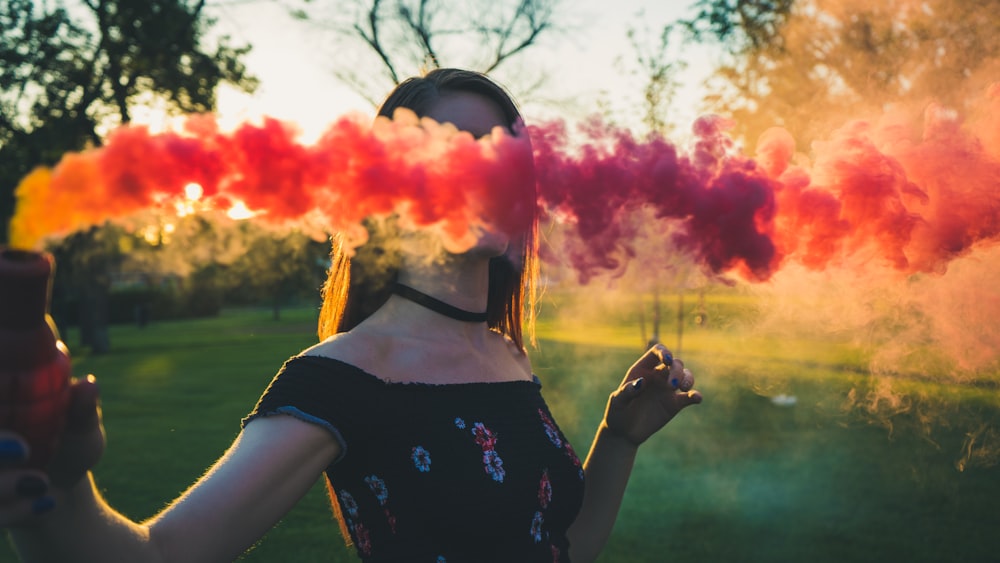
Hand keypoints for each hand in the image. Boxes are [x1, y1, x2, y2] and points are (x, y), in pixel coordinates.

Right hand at [0, 375, 104, 526]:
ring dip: (4, 484)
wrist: (63, 487)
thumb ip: (81, 407)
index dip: (0, 397)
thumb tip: (89, 383)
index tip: (14, 421)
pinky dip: (16, 511)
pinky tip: (46, 503)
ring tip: (41, 483)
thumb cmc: (70, 443)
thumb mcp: (81, 426)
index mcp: (4, 411)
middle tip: (22, 449)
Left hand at [603, 344, 701, 445]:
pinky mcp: (675, 404)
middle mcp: (657, 376)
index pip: (657, 352)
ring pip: (685, 375)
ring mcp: (667, 389)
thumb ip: (627, 391)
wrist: (624, 432)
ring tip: (683, 389)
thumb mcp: (617, 401)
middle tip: (673, 385)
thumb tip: (642, 382)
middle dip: (677, 370)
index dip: (664, 352)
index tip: (667, 360)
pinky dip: (695, 396)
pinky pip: (689, 396)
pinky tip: (697, 398)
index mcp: (642, 369)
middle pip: (675, 363)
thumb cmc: (617, 412)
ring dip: (688, 379)